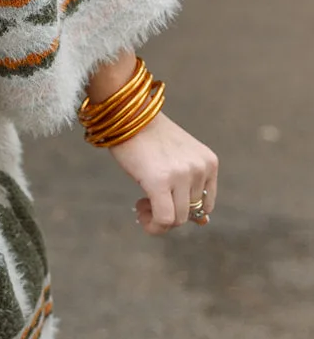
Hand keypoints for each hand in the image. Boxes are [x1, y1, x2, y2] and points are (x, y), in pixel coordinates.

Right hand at [108, 113, 217, 234]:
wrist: (128, 113)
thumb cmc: (148, 136)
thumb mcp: (177, 158)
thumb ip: (191, 187)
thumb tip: (203, 222)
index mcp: (209, 162)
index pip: (205, 204)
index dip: (184, 210)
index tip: (165, 202)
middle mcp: (200, 168)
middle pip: (190, 213)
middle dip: (168, 214)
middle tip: (146, 203)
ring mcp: (182, 175)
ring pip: (177, 219)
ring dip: (158, 219)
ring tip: (141, 204)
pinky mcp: (160, 181)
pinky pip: (164, 219)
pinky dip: (153, 225)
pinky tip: (140, 211)